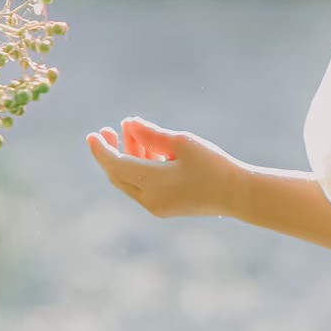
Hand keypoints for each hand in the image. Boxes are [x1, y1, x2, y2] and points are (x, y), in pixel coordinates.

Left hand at [85, 116, 246, 218]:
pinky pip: (143, 186)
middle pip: (119, 175)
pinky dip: (141, 167)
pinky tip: (146, 149)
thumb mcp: (182, 142)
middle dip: (111, 153)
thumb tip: (128, 123)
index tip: (93, 135)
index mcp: (151, 184)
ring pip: (131, 180)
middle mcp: (149, 200)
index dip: (102, 150)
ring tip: (130, 131)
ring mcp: (158, 206)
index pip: (116, 166)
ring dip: (128, 157)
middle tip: (106, 130)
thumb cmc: (212, 164)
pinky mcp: (166, 206)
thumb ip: (151, 134)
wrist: (237, 194)